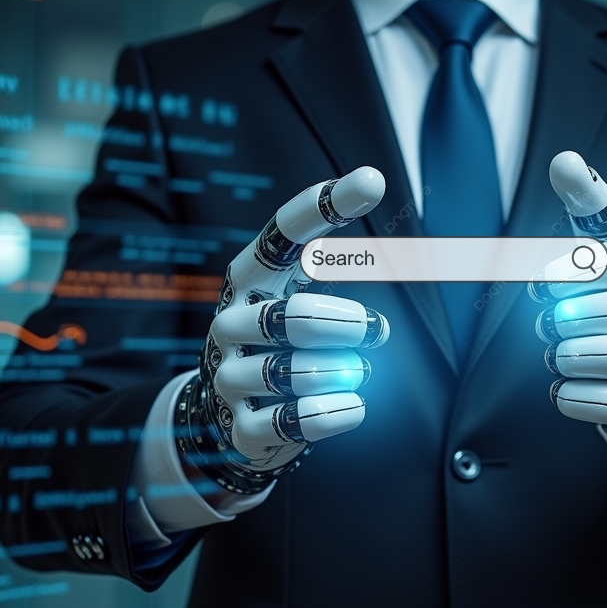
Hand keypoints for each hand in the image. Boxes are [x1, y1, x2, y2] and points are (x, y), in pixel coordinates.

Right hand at [175, 167, 390, 493]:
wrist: (231, 408)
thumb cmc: (281, 337)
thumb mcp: (299, 292)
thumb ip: (336, 259)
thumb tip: (375, 196)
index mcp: (252, 278)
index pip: (284, 232)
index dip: (323, 207)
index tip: (370, 182)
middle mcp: (232, 321)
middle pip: (292, 317)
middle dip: (346, 325)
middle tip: (375, 330)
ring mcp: (232, 375)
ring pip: (292, 372)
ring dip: (340, 372)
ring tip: (356, 370)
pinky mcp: (242, 425)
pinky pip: (292, 422)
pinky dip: (333, 414)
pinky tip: (355, 405)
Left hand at [531, 152, 606, 458]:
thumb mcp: (603, 243)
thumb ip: (585, 203)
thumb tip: (565, 159)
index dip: (577, 270)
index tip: (542, 282)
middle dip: (577, 318)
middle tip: (547, 323)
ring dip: (581, 356)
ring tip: (554, 354)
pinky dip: (589, 398)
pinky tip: (561, 389)